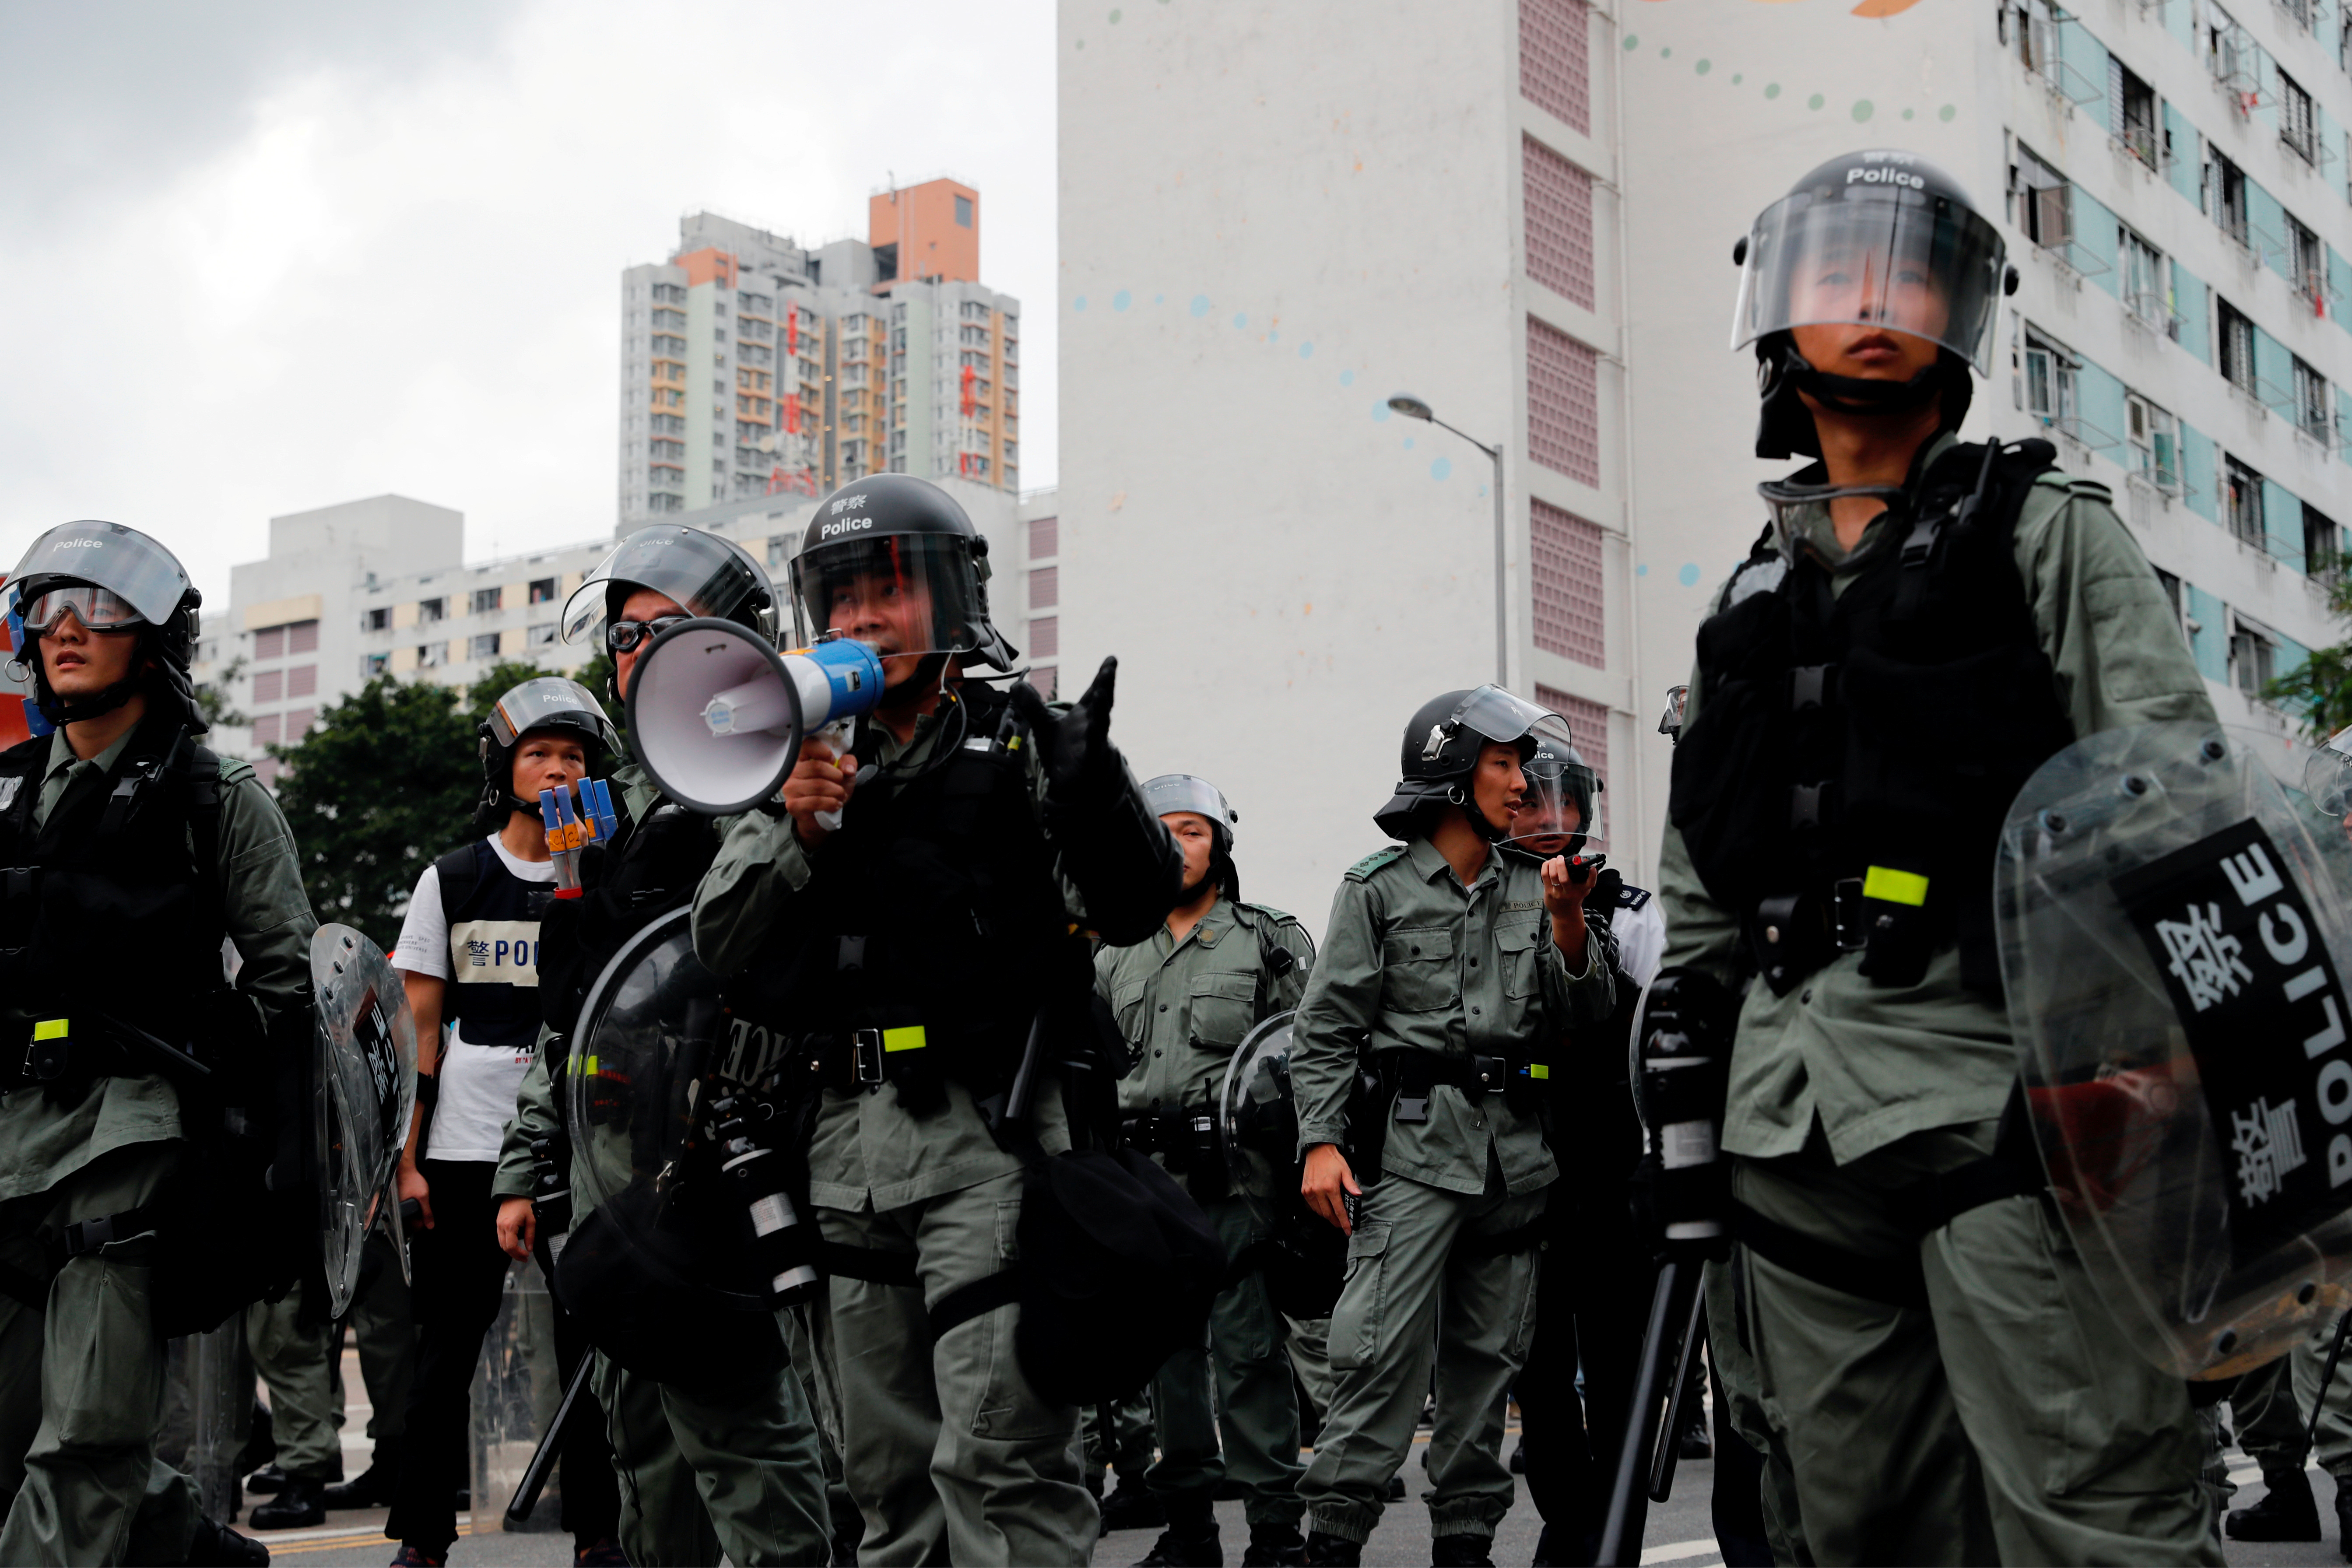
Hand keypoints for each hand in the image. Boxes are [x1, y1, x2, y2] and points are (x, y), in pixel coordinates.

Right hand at [398, 1163, 432, 1230]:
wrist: (405, 1170)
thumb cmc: (411, 1181)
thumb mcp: (423, 1197)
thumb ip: (427, 1212)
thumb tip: (430, 1225)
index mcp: (401, 1212)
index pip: (412, 1226)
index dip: (422, 1224)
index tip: (427, 1222)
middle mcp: (396, 1211)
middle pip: (409, 1221)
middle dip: (418, 1219)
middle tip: (425, 1213)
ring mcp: (395, 1205)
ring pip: (407, 1215)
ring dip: (415, 1213)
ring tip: (420, 1205)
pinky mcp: (396, 1200)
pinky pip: (404, 1208)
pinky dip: (411, 1207)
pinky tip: (415, 1201)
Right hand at [496, 1197, 536, 1260]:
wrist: (515, 1191)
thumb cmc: (524, 1202)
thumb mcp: (532, 1219)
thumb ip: (530, 1235)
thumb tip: (529, 1248)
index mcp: (510, 1226)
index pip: (511, 1246)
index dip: (518, 1254)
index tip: (526, 1256)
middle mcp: (501, 1227)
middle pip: (505, 1247)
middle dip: (514, 1254)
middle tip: (524, 1258)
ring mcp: (498, 1225)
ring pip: (501, 1243)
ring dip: (510, 1250)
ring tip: (520, 1253)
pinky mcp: (498, 1223)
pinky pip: (500, 1237)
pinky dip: (506, 1243)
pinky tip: (514, 1244)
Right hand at [781, 735, 856, 845]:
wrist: (821, 817)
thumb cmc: (829, 791)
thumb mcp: (844, 773)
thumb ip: (848, 763)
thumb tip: (847, 768)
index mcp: (802, 758)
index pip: (808, 745)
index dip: (823, 751)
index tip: (832, 760)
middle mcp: (792, 771)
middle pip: (816, 767)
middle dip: (836, 776)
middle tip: (841, 783)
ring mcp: (790, 788)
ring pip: (818, 785)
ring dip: (836, 791)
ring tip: (840, 795)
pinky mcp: (793, 804)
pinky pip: (815, 801)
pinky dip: (830, 803)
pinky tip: (835, 804)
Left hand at [1010, 657, 1118, 795]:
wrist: (1068, 785)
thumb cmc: (1061, 753)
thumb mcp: (1043, 725)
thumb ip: (1032, 705)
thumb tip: (1017, 684)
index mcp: (1085, 715)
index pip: (1094, 692)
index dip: (1103, 676)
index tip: (1112, 658)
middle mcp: (1093, 725)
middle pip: (1102, 703)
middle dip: (1105, 686)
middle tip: (1108, 670)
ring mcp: (1094, 743)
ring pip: (1101, 723)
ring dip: (1102, 708)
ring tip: (1103, 692)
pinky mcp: (1091, 761)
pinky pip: (1094, 749)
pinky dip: (1095, 739)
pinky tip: (1095, 729)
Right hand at [1300, 1143, 1360, 1235]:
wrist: (1317, 1150)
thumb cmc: (1332, 1160)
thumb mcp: (1345, 1171)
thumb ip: (1351, 1185)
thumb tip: (1357, 1195)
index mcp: (1330, 1187)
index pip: (1338, 1211)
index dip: (1344, 1222)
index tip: (1347, 1230)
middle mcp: (1318, 1191)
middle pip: (1328, 1214)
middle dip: (1336, 1222)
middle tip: (1342, 1224)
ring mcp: (1309, 1191)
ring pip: (1319, 1211)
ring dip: (1327, 1216)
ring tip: (1334, 1215)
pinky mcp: (1304, 1190)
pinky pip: (1312, 1206)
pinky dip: (1319, 1209)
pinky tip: (1325, 1207)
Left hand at [1543, 855, 1593, 968]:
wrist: (1565, 915)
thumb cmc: (1575, 900)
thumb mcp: (1586, 892)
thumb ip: (1590, 880)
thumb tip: (1593, 868)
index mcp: (1580, 893)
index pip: (1586, 883)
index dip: (1588, 874)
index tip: (1588, 867)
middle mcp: (1568, 894)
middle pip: (1562, 876)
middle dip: (1561, 865)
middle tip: (1562, 859)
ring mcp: (1556, 894)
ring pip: (1550, 875)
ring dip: (1552, 864)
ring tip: (1556, 860)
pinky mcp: (1547, 893)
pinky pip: (1543, 877)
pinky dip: (1545, 868)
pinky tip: (1548, 864)